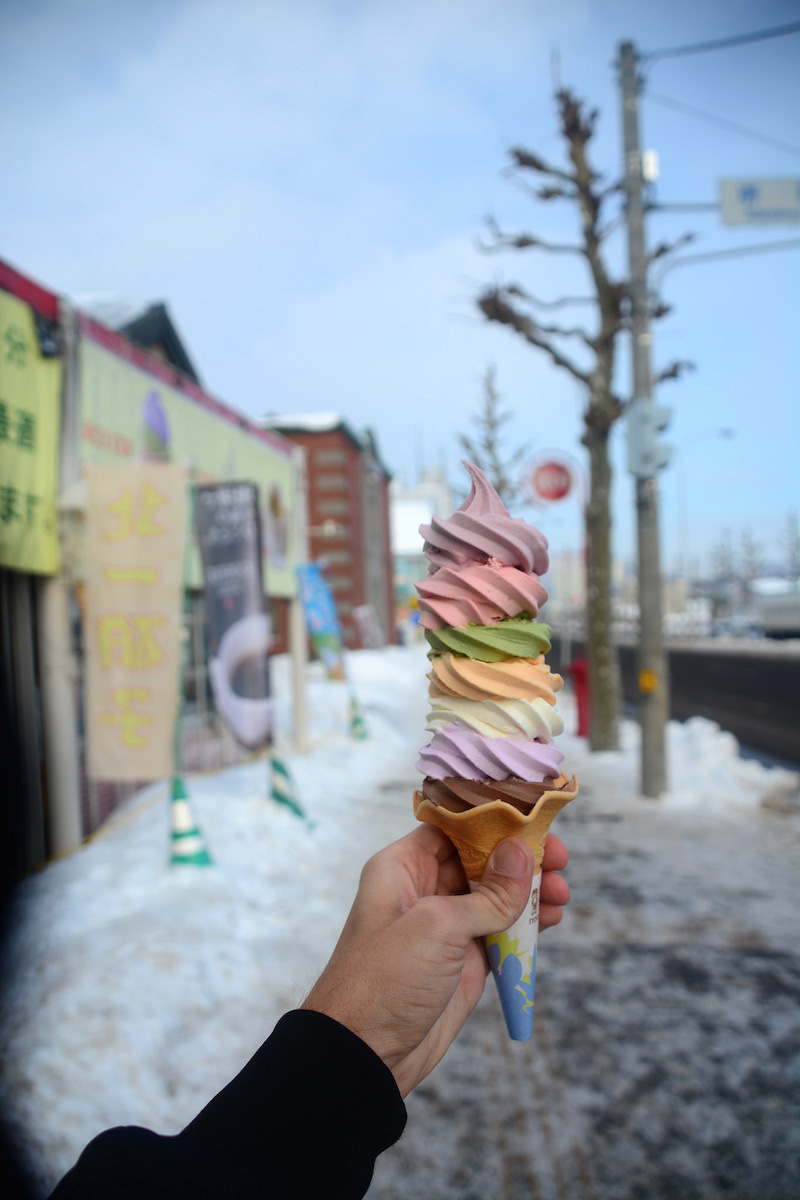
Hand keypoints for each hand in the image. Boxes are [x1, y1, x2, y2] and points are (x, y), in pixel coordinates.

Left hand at [302, 825, 569, 1097]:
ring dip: (530, 891)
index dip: (493, 821)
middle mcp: (423, 890)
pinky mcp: (464, 961)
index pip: (453, 828)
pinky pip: (501, 931)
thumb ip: (486, 894)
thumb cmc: (384, 979)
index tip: (533, 820)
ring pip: (496, 895)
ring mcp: (445, 927)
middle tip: (559, 858)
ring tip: (562, 892)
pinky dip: (528, 924)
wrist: (365, 1054)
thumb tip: (523, 854)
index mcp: (403, 867)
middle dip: (521, 856)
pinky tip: (552, 917)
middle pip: (481, 858)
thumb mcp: (437, 926)